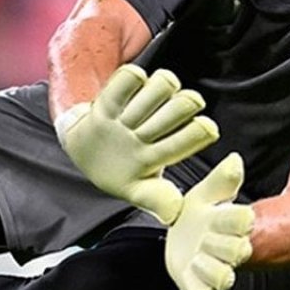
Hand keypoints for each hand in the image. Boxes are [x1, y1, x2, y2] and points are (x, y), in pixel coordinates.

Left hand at [56, 64, 218, 223]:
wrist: (83, 154)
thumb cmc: (123, 169)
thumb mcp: (141, 190)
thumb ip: (159, 198)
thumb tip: (175, 212)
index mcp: (149, 163)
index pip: (182, 146)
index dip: (202, 131)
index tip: (207, 128)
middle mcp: (135, 139)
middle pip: (178, 108)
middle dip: (189, 102)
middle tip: (187, 105)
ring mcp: (120, 119)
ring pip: (159, 87)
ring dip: (166, 86)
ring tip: (163, 94)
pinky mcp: (105, 102)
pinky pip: (127, 78)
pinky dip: (136, 76)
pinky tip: (138, 86)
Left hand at [164, 153, 253, 289]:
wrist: (195, 239)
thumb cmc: (205, 216)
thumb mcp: (207, 194)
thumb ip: (221, 180)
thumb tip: (234, 160)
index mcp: (234, 225)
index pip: (244, 222)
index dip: (238, 220)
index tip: (239, 214)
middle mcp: (229, 251)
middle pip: (236, 251)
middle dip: (222, 244)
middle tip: (207, 237)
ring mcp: (216, 270)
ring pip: (223, 278)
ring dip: (210, 269)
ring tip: (197, 258)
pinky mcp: (199, 288)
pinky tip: (191, 280)